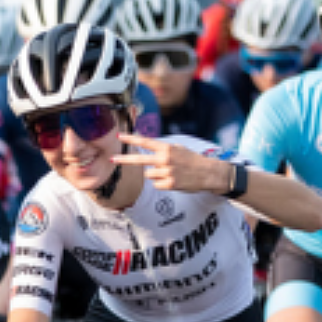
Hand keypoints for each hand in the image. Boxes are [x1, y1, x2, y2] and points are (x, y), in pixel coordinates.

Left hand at [113, 135, 229, 193]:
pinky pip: (156, 184)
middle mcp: (165, 159)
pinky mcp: (168, 184)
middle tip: (112, 159)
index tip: (119, 136)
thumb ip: (162, 148)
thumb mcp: (178, 148)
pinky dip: (162, 183)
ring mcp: (166, 172)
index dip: (131, 138)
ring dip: (156, 174)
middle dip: (124, 159)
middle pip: (139, 160)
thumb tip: (148, 147)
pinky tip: (173, 180)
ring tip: (170, 173)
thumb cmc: (192, 160)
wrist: (208, 173)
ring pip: (149, 174)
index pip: (145, 142)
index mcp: (167, 148)